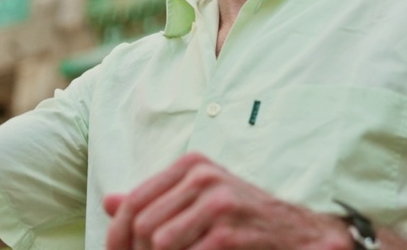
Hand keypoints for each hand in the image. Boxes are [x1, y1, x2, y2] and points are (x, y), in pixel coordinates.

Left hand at [103, 153, 351, 249]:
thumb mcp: (199, 199)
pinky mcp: (229, 232)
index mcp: (191, 165)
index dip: (118, 234)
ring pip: (158, 241)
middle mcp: (203, 176)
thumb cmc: (242, 218)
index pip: (135, 200)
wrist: (298, 232)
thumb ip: (155, 200)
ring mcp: (218, 202)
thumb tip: (109, 203)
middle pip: (142, 223)